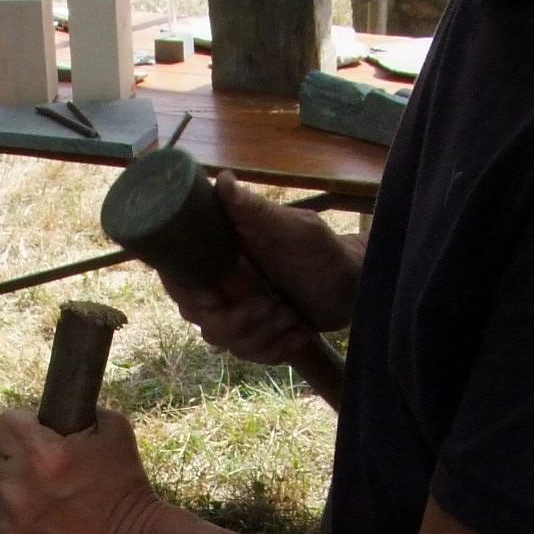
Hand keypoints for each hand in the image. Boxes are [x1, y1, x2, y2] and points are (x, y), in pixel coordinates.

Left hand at [0, 404, 161, 533]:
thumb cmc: (126, 486)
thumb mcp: (114, 430)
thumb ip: (81, 412)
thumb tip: (59, 410)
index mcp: (38, 455)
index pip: (3, 423)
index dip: (24, 425)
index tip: (39, 435)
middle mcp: (16, 488)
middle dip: (15, 457)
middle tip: (44, 469)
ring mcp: (9, 524)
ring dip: (17, 493)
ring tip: (49, 501)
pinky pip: (3, 527)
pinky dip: (19, 526)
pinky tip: (48, 526)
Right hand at [162, 176, 361, 360]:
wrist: (354, 285)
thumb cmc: (326, 252)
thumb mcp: (295, 230)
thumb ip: (257, 210)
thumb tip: (222, 179)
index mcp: (223, 252)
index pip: (178, 273)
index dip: (186, 291)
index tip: (214, 298)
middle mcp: (223, 281)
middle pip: (196, 314)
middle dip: (235, 320)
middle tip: (273, 305)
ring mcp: (237, 309)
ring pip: (221, 339)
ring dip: (261, 335)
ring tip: (292, 316)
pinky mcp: (255, 332)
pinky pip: (247, 354)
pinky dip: (276, 348)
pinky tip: (299, 333)